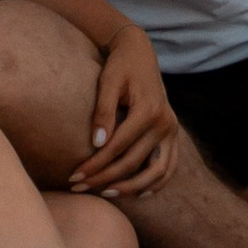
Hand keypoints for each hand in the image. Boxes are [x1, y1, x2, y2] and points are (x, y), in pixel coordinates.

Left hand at [72, 25, 176, 198]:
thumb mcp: (108, 81)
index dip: (95, 164)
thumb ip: (103, 111)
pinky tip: (137, 193)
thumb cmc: (120, 65)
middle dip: (104, 178)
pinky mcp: (173, 134)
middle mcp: (165, 123)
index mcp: (148, 110)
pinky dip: (156, 183)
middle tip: (79, 187)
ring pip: (157, 172)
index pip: (118, 147)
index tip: (74, 175)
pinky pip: (169, 166)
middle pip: (134, 162)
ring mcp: (172, 131)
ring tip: (105, 194)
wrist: (140, 53)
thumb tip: (97, 143)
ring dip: (131, 187)